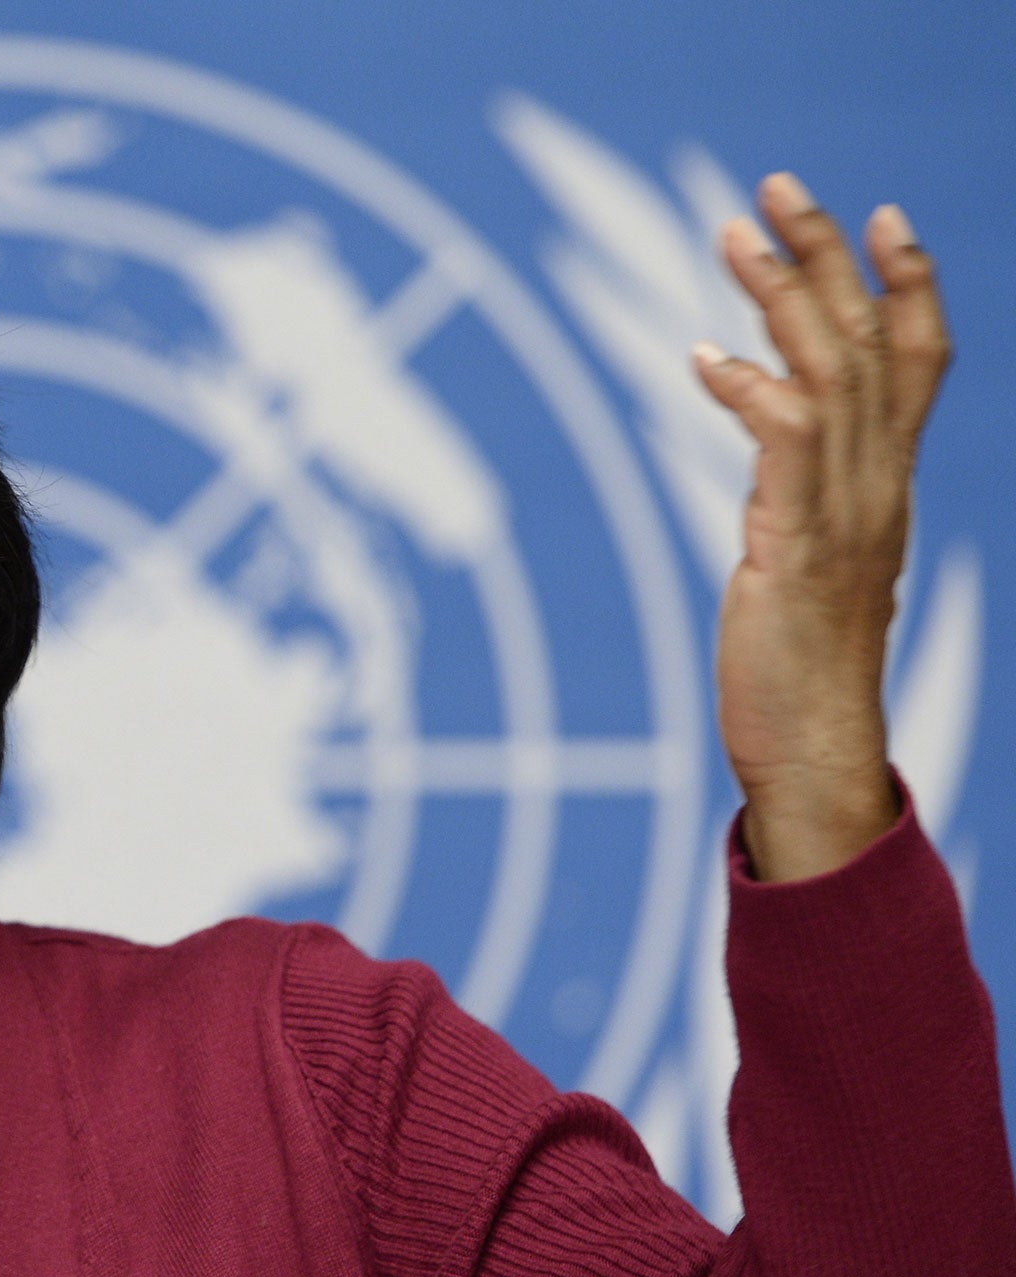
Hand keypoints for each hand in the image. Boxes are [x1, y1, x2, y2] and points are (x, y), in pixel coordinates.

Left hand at [695, 172, 949, 880]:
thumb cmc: (801, 666)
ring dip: (780, 296)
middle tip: (776, 184)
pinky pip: (785, 444)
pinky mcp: (799, 546)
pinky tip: (699, 359)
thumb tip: (776, 469)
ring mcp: (846, 513)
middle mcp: (880, 485)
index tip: (878, 213)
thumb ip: (803, 502)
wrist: (815, 751)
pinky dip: (745, 391)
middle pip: (871, 340)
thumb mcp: (812, 563)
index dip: (907, 282)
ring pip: (830, 371)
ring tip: (729, 232)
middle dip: (825, 255)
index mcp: (886, 484)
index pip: (919, 361)